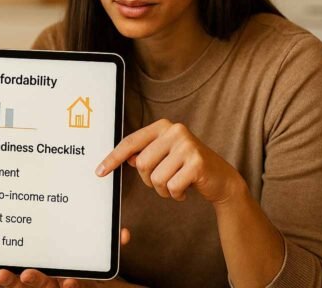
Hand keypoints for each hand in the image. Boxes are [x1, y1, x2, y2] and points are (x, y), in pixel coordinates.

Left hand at [0, 229, 130, 287]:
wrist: (80, 284)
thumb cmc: (86, 269)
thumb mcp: (100, 263)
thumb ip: (111, 248)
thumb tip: (124, 234)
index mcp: (72, 281)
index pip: (73, 286)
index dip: (72, 286)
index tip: (69, 282)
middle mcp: (54, 286)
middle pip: (43, 287)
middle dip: (34, 282)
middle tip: (26, 274)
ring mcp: (38, 286)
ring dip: (9, 283)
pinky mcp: (22, 283)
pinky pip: (9, 285)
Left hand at [96, 119, 243, 205]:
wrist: (222, 179)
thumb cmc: (188, 167)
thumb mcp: (165, 156)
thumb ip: (146, 154)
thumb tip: (127, 158)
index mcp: (163, 127)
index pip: (131, 142)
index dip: (113, 158)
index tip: (99, 171)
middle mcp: (175, 131)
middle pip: (142, 164)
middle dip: (149, 180)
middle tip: (165, 180)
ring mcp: (188, 146)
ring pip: (156, 178)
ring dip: (163, 189)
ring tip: (176, 183)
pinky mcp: (197, 163)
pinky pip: (172, 187)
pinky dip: (176, 194)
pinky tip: (186, 189)